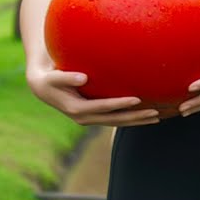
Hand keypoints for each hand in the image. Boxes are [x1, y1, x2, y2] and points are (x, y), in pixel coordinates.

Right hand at [26, 66, 161, 126]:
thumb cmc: (48, 78)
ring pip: (118, 122)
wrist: (42, 87)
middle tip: (155, 113)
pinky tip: (145, 115)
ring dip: (137, 121)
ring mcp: (90, 119)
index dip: (120, 104)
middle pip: (115, 119)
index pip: (103, 107)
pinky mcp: (94, 116)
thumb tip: (83, 78)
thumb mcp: (53, 77)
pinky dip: (130, 118)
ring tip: (157, 117)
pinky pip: (115, 119)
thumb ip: (66, 78)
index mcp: (76, 109)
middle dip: (135, 117)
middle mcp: (85, 118)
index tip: (137, 99)